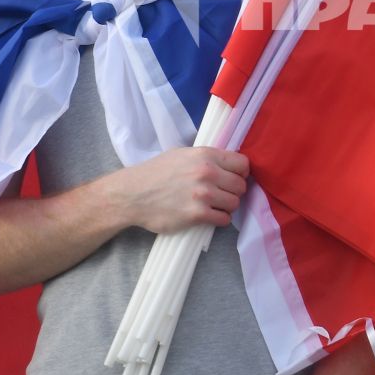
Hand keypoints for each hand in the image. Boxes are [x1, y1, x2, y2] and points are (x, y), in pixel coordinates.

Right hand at [118, 147, 247, 235]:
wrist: (132, 194)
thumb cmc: (155, 173)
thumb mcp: (182, 155)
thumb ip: (206, 158)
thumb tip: (227, 165)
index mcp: (205, 155)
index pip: (242, 164)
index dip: (241, 173)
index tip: (234, 179)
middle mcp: (207, 172)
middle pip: (240, 185)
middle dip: (234, 191)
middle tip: (222, 195)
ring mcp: (203, 194)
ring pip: (234, 203)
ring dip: (227, 206)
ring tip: (214, 206)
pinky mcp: (197, 214)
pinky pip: (223, 219)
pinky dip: (220, 219)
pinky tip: (209, 216)